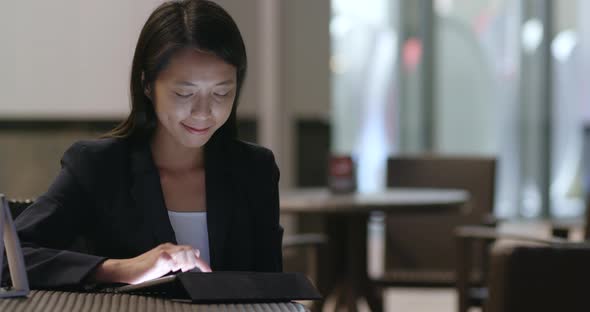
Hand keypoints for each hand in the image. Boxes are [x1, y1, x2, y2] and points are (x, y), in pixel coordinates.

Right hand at [92, 243, 211, 283]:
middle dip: (192, 262)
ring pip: (183, 252)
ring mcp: (162, 252)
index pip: (191, 252)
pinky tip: (171, 268)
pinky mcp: (156, 259)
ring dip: (184, 262)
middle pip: (190, 250)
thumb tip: (189, 264)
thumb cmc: (144, 270)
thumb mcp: (164, 266)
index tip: (209, 271)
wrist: (126, 271)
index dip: (202, 263)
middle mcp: (167, 248)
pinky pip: (168, 257)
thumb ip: (176, 263)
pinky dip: (173, 263)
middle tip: (184, 270)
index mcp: (170, 250)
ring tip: (177, 269)